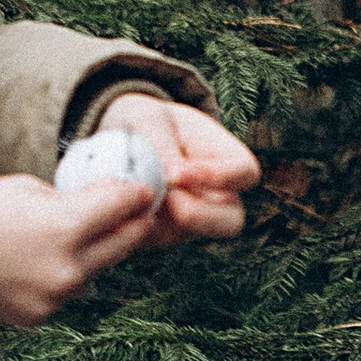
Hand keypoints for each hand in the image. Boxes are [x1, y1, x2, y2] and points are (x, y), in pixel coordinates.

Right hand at [0, 172, 160, 324]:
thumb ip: (74, 199)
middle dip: (132, 223)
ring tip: (75, 233)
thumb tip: (107, 201)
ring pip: (98, 269)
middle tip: (136, 210)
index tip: (145, 189)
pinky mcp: (40, 316)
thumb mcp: (28, 188)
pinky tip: (42, 260)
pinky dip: (66, 274)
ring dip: (96, 251)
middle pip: (125, 243)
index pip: (124, 205)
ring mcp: (55, 297)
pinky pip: (69, 290)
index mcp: (64, 228)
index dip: (138, 193)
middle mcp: (68, 269)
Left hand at [95, 94, 260, 248]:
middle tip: (167, 200)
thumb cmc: (148, 122)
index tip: (177, 173)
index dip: (219, 177)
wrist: (122, 137)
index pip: (244, 174)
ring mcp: (190, 219)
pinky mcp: (159, 233)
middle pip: (231, 221)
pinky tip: (115, 207)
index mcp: (228, 159)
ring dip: (163, 224)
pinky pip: (152, 239)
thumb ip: (162, 145)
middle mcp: (216, 196)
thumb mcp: (151, 121)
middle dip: (200, 217)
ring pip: (189, 235)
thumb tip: (167, 179)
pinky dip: (134, 225)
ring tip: (135, 200)